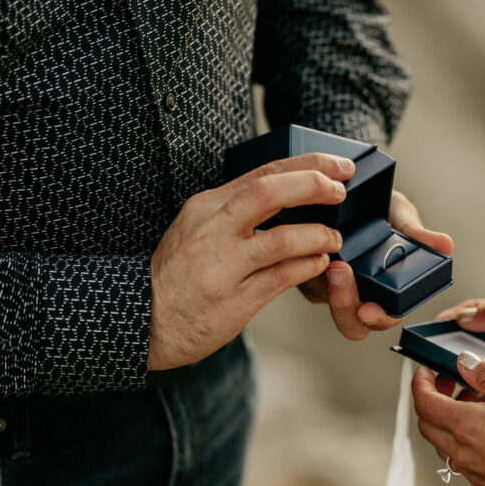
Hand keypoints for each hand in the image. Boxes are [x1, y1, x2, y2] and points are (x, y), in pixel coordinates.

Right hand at [148, 153, 354, 369]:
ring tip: (333, 238)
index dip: (307, 165)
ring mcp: (221, 266)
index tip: (339, 165)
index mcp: (207, 207)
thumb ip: (237, 211)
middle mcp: (212, 230)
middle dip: (313, 185)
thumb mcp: (198, 228)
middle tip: (341, 191)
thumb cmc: (178, 273)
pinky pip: (280, 278)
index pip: (263, 172)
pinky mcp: (233, 301)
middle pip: (269, 192)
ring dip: (318, 235)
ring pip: (281, 239)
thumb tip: (291, 194)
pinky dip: (307, 267)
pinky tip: (319, 263)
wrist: (144, 320)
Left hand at [298, 188, 453, 339]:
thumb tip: (446, 244)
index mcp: (388, 288)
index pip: (385, 316)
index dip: (378, 317)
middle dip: (344, 304)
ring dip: (324, 283)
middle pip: (352, 321)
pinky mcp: (304, 270)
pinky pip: (302, 278)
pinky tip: (310, 245)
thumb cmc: (379, 205)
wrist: (346, 189)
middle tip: (341, 274)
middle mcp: (360, 291)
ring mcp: (330, 283)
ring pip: (324, 301)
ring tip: (328, 255)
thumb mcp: (400, 215)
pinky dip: (306, 265)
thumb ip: (418, 234)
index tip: (369, 308)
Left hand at [412, 354, 484, 485]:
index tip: (426, 370)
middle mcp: (463, 454)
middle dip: (432, 399)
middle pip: (428, 424)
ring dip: (451, 420)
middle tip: (452, 382)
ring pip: (445, 443)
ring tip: (479, 402)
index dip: (420, 382)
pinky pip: (465, 459)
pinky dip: (467, 439)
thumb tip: (463, 362)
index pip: (424, 402)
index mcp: (466, 427)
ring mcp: (475, 473)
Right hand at [435, 299, 484, 424]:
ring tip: (444, 382)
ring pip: (478, 371)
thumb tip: (465, 315)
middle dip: (450, 352)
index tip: (432, 330)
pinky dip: (476, 396)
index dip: (453, 320)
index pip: (477, 314)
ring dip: (462, 377)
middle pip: (472, 344)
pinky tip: (465, 400)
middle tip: (431, 360)